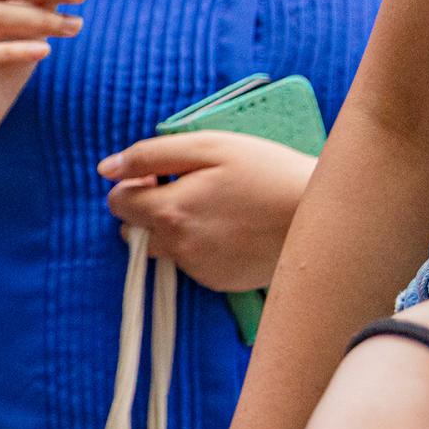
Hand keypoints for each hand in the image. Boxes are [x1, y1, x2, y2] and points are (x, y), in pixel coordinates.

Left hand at [98, 131, 315, 293]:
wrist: (322, 216)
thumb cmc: (268, 172)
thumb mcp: (210, 147)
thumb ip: (151, 155)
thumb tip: (106, 169)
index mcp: (168, 212)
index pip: (117, 203)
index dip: (135, 184)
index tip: (163, 175)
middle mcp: (177, 247)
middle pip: (134, 230)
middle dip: (150, 210)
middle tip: (192, 191)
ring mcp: (197, 269)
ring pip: (163, 248)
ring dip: (174, 230)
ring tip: (216, 210)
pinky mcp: (218, 282)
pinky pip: (192, 264)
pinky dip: (201, 247)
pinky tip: (232, 230)